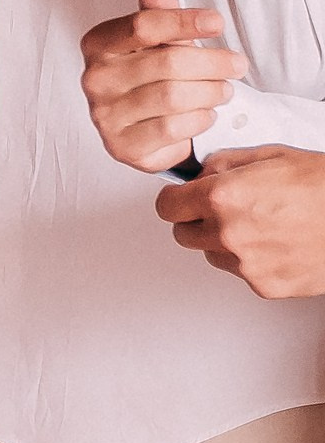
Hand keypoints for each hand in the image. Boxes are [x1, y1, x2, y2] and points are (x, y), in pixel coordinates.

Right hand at [79, 0, 246, 170]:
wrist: (145, 128)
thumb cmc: (152, 77)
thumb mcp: (157, 40)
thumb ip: (158, 7)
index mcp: (98, 44)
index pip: (143, 25)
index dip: (184, 21)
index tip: (217, 22)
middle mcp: (94, 78)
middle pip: (167, 62)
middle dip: (212, 63)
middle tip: (237, 64)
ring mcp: (104, 115)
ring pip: (174, 96)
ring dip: (211, 92)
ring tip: (224, 90)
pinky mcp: (122, 146)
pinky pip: (173, 129)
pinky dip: (199, 120)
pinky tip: (205, 113)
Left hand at [156, 146, 324, 298]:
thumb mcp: (270, 156)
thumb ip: (224, 164)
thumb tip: (200, 173)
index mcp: (223, 197)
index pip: (166, 207)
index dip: (174, 199)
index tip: (180, 198)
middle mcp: (229, 233)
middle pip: (183, 234)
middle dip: (196, 220)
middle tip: (222, 211)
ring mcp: (247, 263)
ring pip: (211, 255)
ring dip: (223, 242)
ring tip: (260, 225)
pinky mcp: (266, 286)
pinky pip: (242, 273)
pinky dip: (252, 261)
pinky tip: (276, 243)